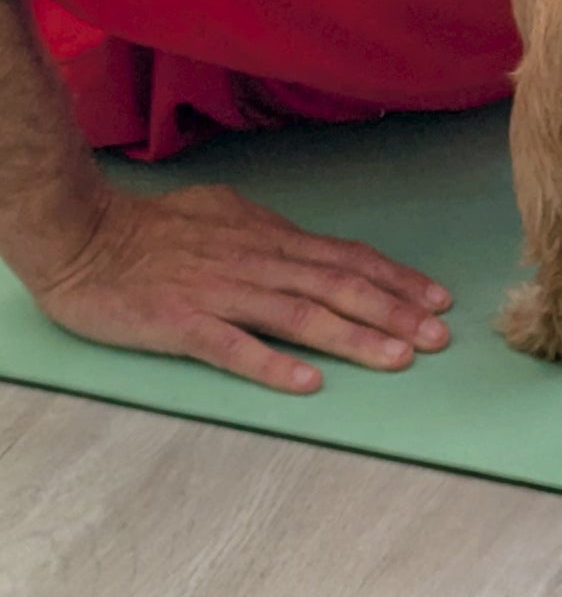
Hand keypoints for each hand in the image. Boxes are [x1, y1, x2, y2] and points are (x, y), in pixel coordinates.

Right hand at [30, 183, 452, 391]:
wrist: (86, 237)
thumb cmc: (156, 225)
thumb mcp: (227, 213)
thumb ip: (270, 233)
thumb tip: (308, 244)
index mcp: (272, 239)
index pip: (348, 258)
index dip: (397, 279)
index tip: (438, 298)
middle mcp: (259, 263)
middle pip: (340, 286)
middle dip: (396, 311)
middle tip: (440, 335)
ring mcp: (223, 293)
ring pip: (302, 315)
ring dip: (355, 338)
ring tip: (399, 357)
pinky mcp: (183, 324)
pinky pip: (235, 347)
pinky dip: (274, 364)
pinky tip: (310, 383)